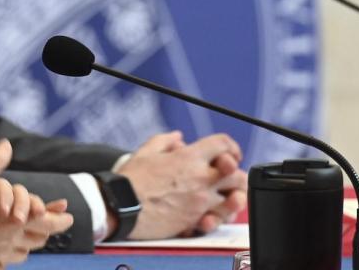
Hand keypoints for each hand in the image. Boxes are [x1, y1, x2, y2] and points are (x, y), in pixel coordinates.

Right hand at [0, 140, 73, 268]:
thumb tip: (7, 144)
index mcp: (17, 220)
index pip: (48, 221)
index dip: (60, 217)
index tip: (68, 215)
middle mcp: (13, 240)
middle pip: (40, 238)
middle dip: (50, 229)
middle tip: (57, 223)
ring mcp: (0, 256)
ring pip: (24, 252)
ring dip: (31, 243)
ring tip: (33, 237)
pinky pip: (5, 263)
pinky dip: (10, 257)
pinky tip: (7, 254)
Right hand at [117, 132, 246, 239]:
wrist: (120, 206)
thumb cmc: (129, 179)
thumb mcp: (145, 152)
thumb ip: (165, 141)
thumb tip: (178, 137)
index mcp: (189, 158)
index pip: (223, 144)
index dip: (230, 146)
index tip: (227, 153)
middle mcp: (200, 179)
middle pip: (237, 174)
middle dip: (235, 174)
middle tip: (227, 176)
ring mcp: (200, 202)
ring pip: (234, 200)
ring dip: (233, 197)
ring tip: (225, 196)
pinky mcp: (194, 221)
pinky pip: (219, 220)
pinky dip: (218, 217)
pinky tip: (211, 213)